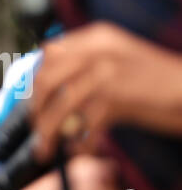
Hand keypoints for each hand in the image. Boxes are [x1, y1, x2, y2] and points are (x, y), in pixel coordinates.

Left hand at [31, 22, 178, 161]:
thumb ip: (86, 64)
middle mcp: (98, 50)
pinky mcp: (116, 98)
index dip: (35, 80)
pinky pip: (84, 126)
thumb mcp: (118, 60)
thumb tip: (44, 88)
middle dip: (36, 109)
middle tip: (36, 130)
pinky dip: (79, 144)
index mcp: (97, 37)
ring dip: (48, 133)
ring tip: (46, 150)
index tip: (33, 101)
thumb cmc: (155, 82)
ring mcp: (107, 72)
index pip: (49, 53)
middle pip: (47, 80)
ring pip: (61, 106)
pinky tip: (80, 153)